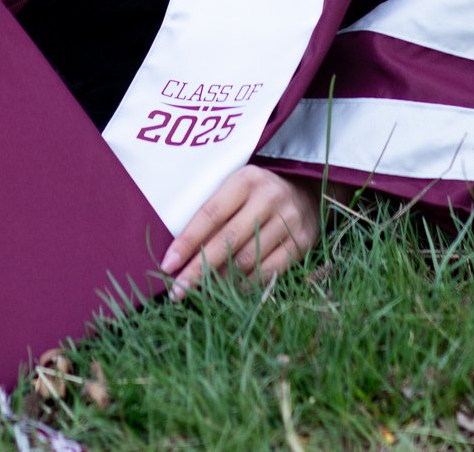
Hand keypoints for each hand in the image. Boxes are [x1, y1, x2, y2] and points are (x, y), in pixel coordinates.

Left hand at [160, 166, 319, 296]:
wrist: (306, 189)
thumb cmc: (256, 191)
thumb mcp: (235, 188)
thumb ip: (213, 212)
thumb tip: (180, 252)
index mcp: (245, 180)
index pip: (210, 214)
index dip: (187, 241)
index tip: (167, 264)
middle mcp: (268, 198)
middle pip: (227, 240)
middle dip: (199, 268)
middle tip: (177, 290)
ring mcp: (288, 221)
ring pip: (248, 259)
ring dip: (220, 280)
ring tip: (199, 292)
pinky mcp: (303, 242)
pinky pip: (270, 271)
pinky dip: (247, 284)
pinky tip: (229, 291)